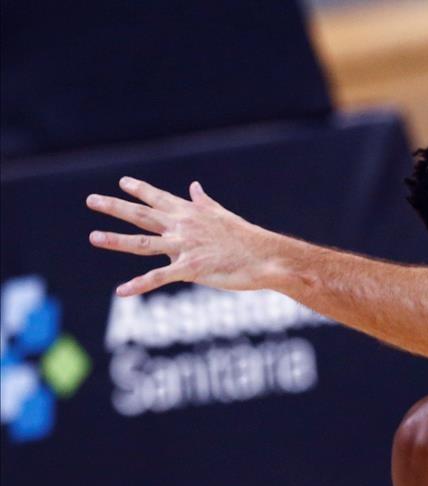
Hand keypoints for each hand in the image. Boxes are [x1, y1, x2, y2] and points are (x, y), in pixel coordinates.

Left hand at [86, 177, 283, 295]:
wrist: (266, 257)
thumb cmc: (247, 238)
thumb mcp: (222, 215)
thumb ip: (203, 202)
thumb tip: (194, 186)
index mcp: (191, 214)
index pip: (160, 198)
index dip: (139, 190)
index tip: (122, 182)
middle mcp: (183, 227)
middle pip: (142, 215)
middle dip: (115, 207)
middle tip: (92, 200)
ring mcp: (185, 247)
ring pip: (143, 243)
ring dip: (116, 240)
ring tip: (94, 237)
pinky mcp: (190, 269)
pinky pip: (159, 277)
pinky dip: (139, 285)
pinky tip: (121, 291)